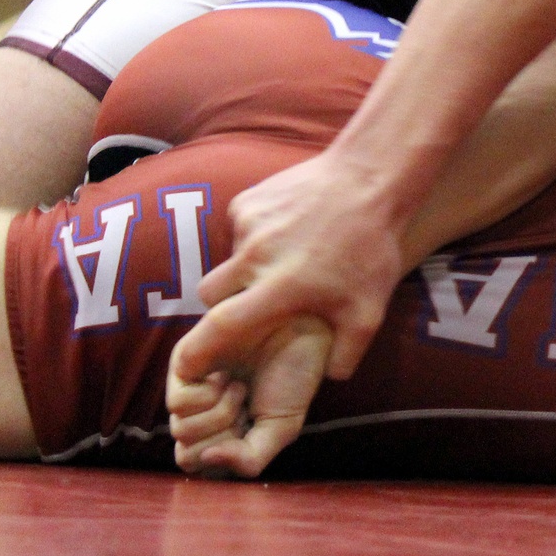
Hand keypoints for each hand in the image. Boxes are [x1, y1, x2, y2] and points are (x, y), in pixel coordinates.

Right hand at [164, 151, 412, 474]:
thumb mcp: (370, 313)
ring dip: (247, 270)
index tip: (183, 369)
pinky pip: (239, 231)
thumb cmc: (372, 249)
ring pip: (228, 261)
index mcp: (280, 287)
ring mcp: (248, 224)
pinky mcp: (247, 201)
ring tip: (288, 262)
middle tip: (258, 304)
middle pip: (211, 294)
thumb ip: (346, 355)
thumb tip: (328, 379)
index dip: (197, 353)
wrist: (370, 177)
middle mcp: (255, 256)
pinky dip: (257, 238)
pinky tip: (291, 232)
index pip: (221, 327)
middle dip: (224, 306)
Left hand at [167, 315, 332, 476]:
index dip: (227, 457)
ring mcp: (189, 389)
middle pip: (186, 456)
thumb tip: (209, 459)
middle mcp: (201, 412)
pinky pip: (177, 405)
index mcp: (222, 430)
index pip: (201, 465)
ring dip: (219, 414)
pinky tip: (225, 378)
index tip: (252, 429)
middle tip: (245, 410)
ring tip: (239, 388)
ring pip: (181, 432)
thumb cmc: (293, 377)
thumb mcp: (281, 430)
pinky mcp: (182, 365)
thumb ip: (249, 460)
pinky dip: (208, 397)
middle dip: (222, 439)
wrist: (303, 332)